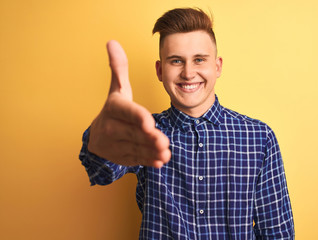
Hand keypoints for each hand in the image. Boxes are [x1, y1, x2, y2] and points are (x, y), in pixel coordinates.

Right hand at [88, 40, 170, 167]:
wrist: (98, 137)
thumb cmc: (113, 109)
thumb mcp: (117, 89)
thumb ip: (119, 68)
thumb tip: (112, 42)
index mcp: (114, 108)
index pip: (126, 112)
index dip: (137, 117)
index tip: (148, 122)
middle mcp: (112, 127)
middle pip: (134, 132)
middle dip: (149, 138)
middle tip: (164, 142)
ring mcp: (117, 144)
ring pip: (137, 147)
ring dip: (151, 152)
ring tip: (165, 153)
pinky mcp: (123, 156)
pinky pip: (137, 159)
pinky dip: (148, 161)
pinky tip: (160, 162)